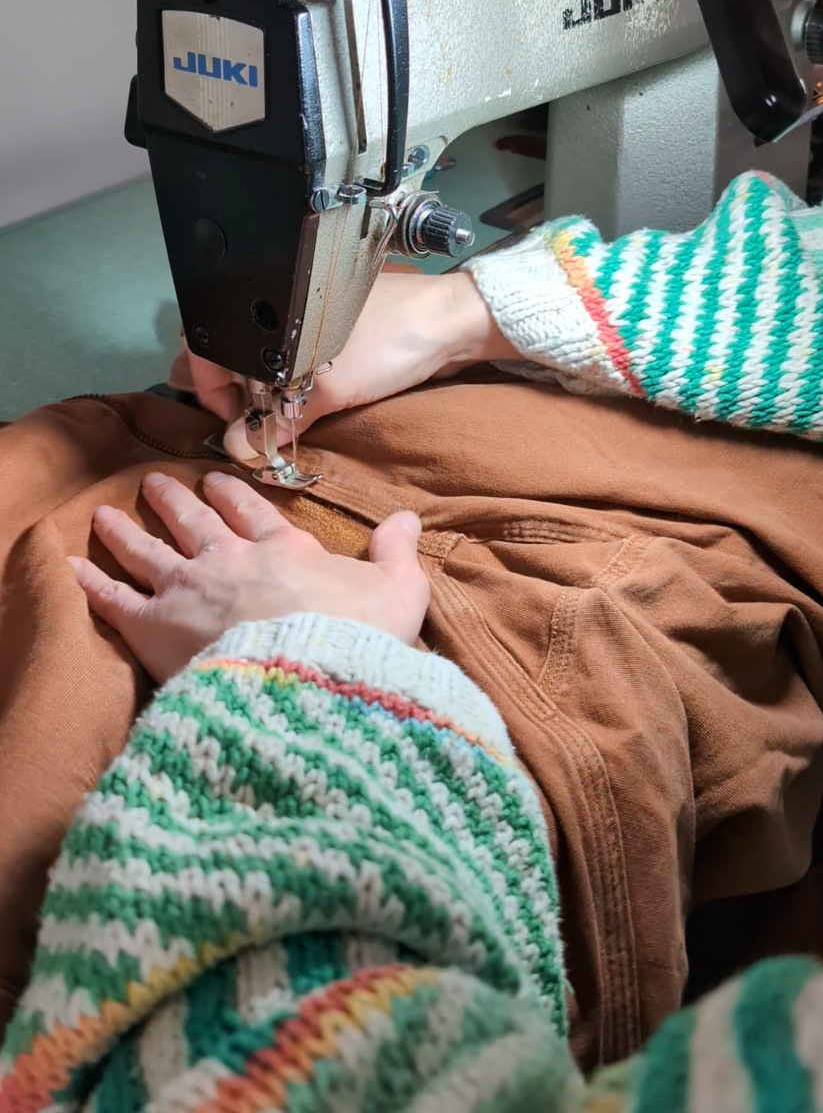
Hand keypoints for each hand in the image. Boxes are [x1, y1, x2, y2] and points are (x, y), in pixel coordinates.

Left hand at [70, 472, 429, 683]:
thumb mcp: (399, 591)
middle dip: (176, 501)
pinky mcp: (155, 626)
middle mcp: (230, 559)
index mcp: (284, 550)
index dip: (237, 496)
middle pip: (195, 521)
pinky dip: (92, 582)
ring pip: (148, 550)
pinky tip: (73, 568)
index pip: (255, 513)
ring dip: (127, 530)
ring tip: (106, 513)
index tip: (221, 481)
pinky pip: (115, 599)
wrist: (311, 683)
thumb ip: (397, 553)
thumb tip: (407, 516)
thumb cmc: (360, 640)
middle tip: (157, 484)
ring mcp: (188, 589)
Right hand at [188, 270, 516, 461]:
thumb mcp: (329, 389)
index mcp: (262, 302)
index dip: (209, 390)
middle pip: (227, 351)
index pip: (203, 347)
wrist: (449, 321)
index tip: (232, 421)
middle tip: (251, 420)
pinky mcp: (324, 326)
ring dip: (262, 388)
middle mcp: (273, 303)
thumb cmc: (387, 342)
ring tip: (276, 414)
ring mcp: (299, 314)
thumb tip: (237, 448)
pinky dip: (287, 379)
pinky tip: (299, 400)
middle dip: (233, 390)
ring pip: (258, 356)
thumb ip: (279, 420)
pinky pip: (289, 355)